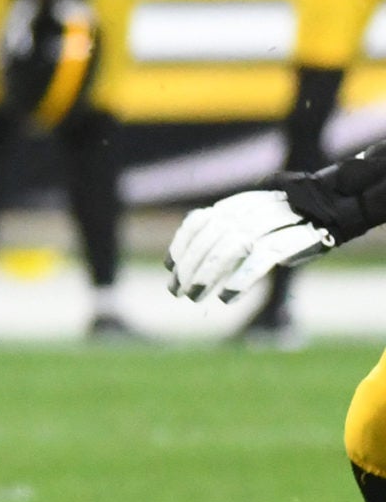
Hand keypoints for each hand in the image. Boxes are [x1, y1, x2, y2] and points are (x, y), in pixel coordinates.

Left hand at [166, 188, 333, 302]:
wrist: (331, 210)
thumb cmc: (282, 226)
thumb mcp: (249, 225)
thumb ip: (220, 236)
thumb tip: (179, 266)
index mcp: (235, 205)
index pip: (199, 222)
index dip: (181, 245)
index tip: (171, 269)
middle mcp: (250, 210)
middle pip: (211, 238)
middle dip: (191, 267)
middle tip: (179, 292)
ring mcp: (272, 222)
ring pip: (230, 247)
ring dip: (208, 275)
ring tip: (196, 297)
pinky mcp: (293, 238)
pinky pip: (261, 258)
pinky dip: (241, 278)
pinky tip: (227, 296)